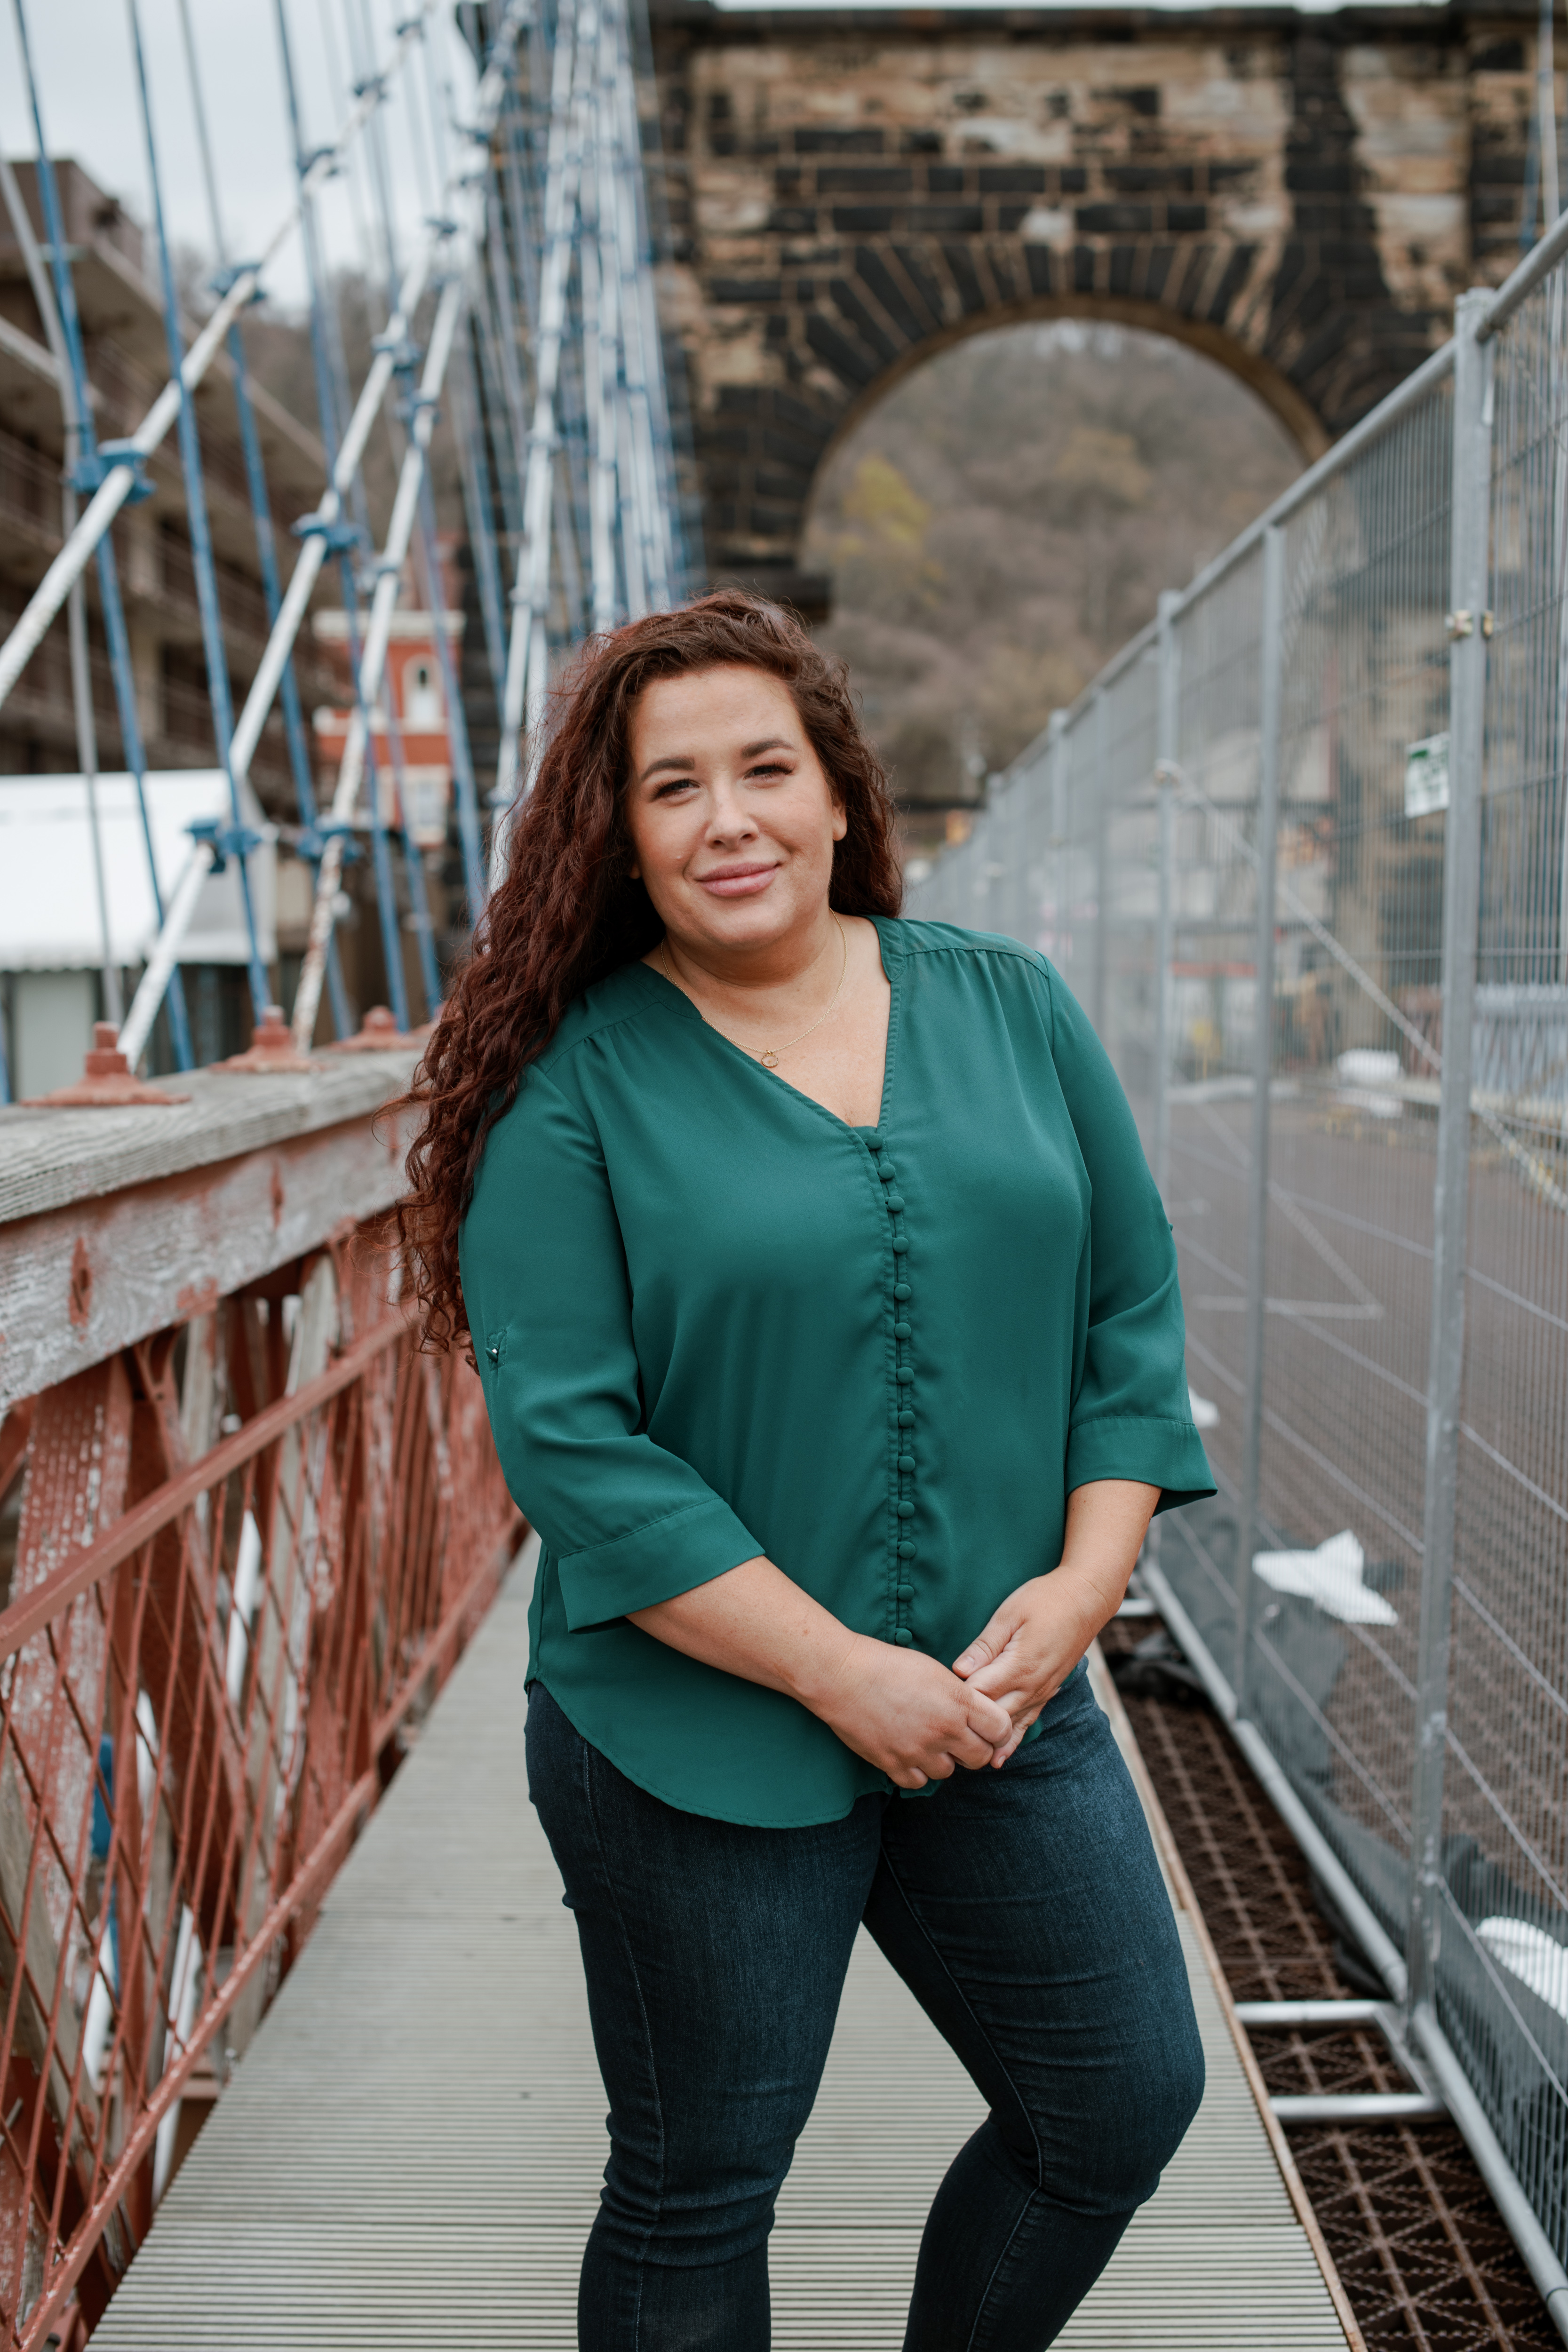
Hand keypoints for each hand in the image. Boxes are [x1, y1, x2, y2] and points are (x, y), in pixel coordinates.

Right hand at [811, 1634, 1014, 1789]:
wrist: (843, 1676)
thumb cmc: (887, 1665)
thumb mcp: (934, 1671)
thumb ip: (960, 1696)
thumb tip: (976, 1714)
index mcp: (958, 1701)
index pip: (1001, 1729)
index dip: (998, 1731)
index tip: (989, 1728)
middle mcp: (944, 1729)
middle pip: (980, 1757)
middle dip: (974, 1749)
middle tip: (960, 1738)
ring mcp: (919, 1750)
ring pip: (948, 1772)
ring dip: (942, 1760)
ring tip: (926, 1740)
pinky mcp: (894, 1764)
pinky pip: (918, 1782)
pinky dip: (916, 1771)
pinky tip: (907, 1752)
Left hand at [951, 1569, 1104, 1766]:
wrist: (1086, 1599)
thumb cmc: (1045, 1600)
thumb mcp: (1010, 1614)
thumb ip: (985, 1646)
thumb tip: (958, 1670)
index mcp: (1019, 1666)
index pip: (978, 1694)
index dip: (955, 1697)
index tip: (935, 1697)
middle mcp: (1032, 1686)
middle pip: (992, 1716)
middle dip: (967, 1724)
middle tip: (937, 1731)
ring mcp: (1042, 1692)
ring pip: (1010, 1726)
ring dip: (986, 1740)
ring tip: (959, 1758)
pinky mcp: (1048, 1691)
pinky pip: (1028, 1722)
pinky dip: (1012, 1741)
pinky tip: (998, 1758)